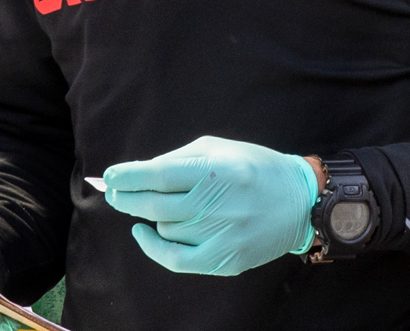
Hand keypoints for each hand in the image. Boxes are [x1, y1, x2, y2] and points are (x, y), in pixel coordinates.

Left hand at [102, 136, 318, 275]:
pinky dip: (154, 248)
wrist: (299, 202)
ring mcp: (221, 234)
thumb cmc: (252, 167)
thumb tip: (137, 174)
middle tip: (114, 194)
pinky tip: (143, 233)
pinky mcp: (227, 258)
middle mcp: (215, 203)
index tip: (110, 177)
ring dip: (152, 216)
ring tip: (156, 206)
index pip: (156, 175)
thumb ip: (176, 160)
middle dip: (126, 198)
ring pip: (164, 228)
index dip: (126, 176)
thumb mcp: (216, 148)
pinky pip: (178, 259)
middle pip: (154, 204)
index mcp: (212, 170)